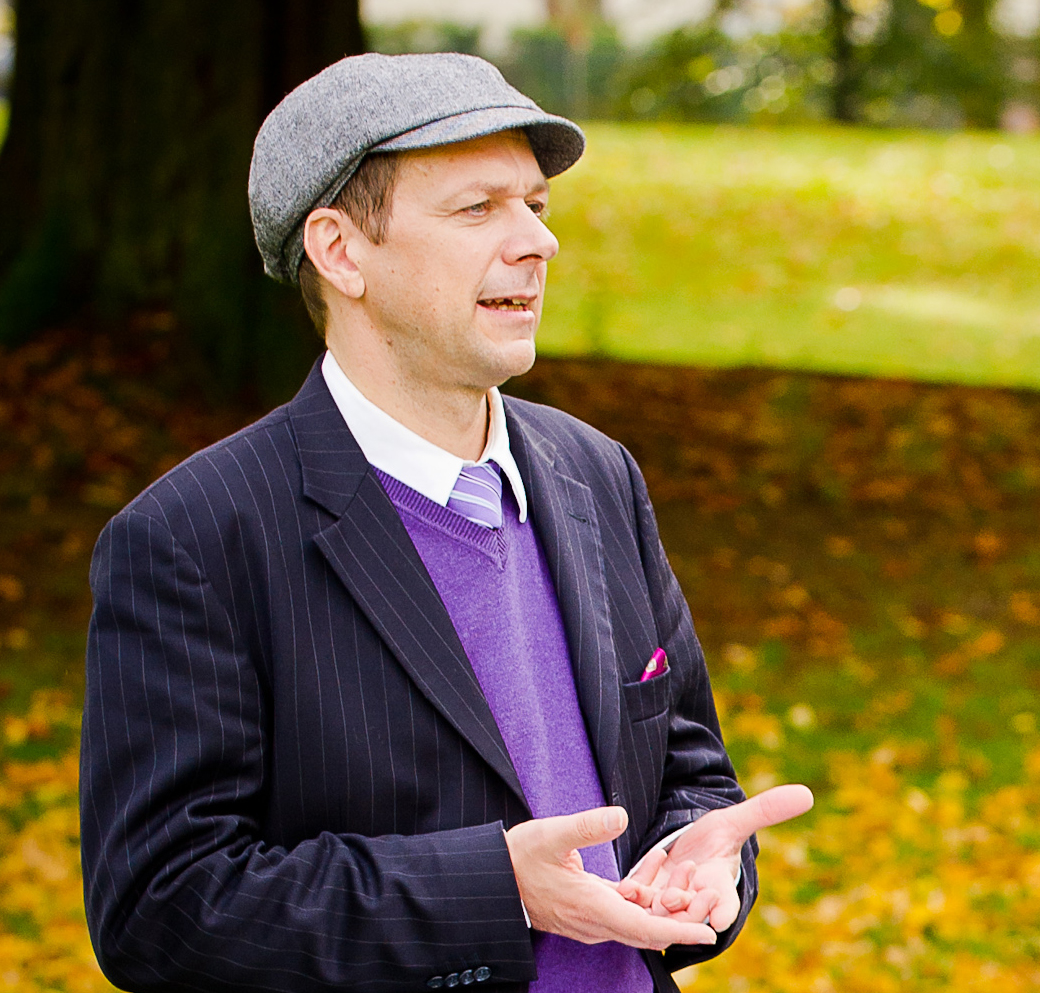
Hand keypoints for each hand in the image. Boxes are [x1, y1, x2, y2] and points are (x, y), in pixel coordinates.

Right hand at [504, 806, 717, 949]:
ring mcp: (592, 920)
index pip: (644, 929)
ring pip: (640, 918)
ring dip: (666, 901)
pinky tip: (657, 864)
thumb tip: (621, 815)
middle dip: (682, 913)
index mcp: (592, 909)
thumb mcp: (552, 834)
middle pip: (649, 927)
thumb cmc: (520, 857)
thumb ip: (587, 826)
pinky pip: (627, 909)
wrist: (494, 878)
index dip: (679, 929)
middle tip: (707, 888)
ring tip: (689, 872)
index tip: (709, 930)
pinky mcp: (589, 911)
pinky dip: (646, 893)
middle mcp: (596, 923)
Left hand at [618, 784, 813, 932]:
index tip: (721, 917)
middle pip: (692, 912)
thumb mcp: (734, 821)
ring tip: (658, 893)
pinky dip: (635, 894)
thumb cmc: (713, 838)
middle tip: (678, 897)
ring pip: (663, 911)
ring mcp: (668, 901)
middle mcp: (695, 900)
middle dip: (686, 906)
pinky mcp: (645, 895)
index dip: (723, 911)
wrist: (682, 845)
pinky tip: (628, 886)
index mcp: (720, 887)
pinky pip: (639, 899)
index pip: (726, 904)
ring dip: (659, 904)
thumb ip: (766, 810)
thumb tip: (806, 793)